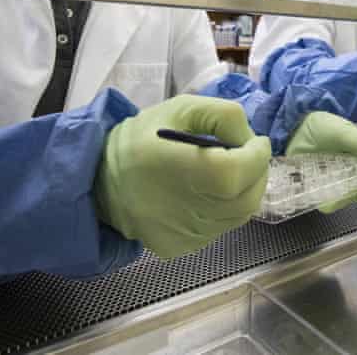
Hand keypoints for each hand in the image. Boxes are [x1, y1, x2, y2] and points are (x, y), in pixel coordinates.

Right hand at [95, 95, 270, 258]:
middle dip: (256, 173)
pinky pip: (218, 229)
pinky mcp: (180, 247)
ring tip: (227, 172)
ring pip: (237, 216)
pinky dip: (223, 210)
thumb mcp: (181, 108)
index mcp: (185, 171)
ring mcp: (185, 235)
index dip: (257, 156)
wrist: (100, 178)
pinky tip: (206, 194)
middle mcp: (186, 210)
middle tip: (248, 156)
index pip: (240, 171)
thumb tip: (250, 139)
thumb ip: (223, 116)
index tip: (256, 142)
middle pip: (247, 197)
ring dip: (243, 192)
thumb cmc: (142, 139)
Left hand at [286, 112, 356, 212]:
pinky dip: (315, 196)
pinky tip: (306, 183)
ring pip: (339, 202)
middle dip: (347, 196)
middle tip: (332, 188)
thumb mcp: (342, 131)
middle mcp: (356, 178)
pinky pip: (320, 201)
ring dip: (329, 196)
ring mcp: (337, 186)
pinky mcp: (319, 191)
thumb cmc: (322, 127)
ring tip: (315, 181)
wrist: (293, 127)